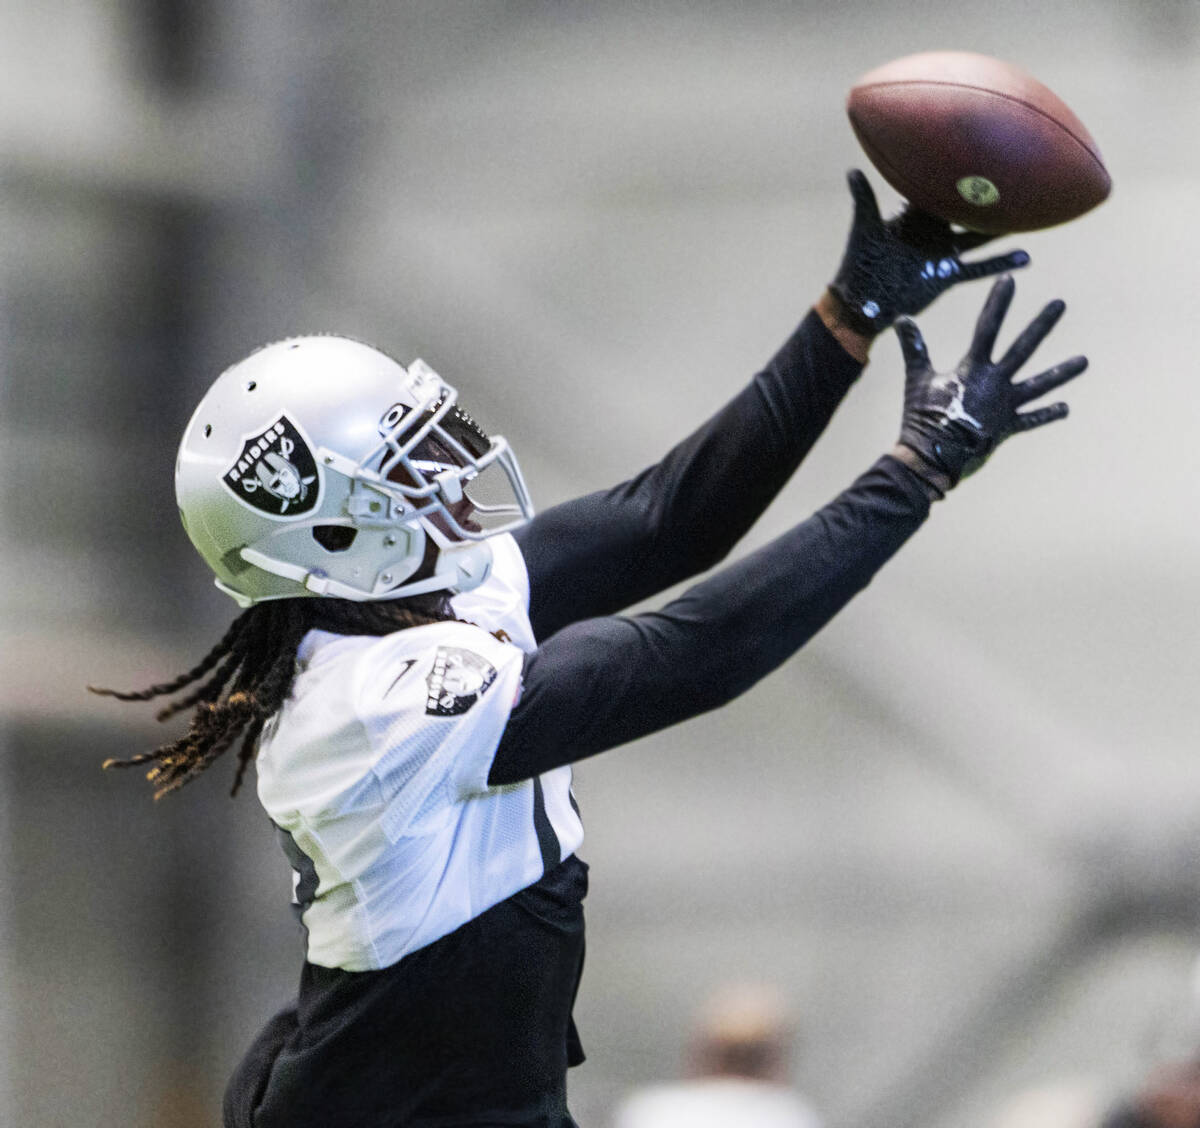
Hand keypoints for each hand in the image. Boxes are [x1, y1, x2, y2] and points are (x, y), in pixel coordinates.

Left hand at [829, 169, 1029, 337]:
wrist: (863, 300)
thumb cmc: (860, 262)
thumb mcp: (864, 227)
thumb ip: (863, 199)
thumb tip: (852, 171)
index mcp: (917, 216)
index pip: (940, 190)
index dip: (957, 172)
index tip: (981, 148)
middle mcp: (935, 232)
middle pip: (967, 210)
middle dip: (988, 196)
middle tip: (1018, 175)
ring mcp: (943, 253)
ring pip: (980, 238)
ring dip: (1002, 229)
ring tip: (1033, 215)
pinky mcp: (947, 276)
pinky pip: (978, 269)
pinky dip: (1000, 264)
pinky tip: (1024, 258)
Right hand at [895, 274, 1086, 491]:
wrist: (932, 458)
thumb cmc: (921, 418)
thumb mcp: (916, 380)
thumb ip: (914, 349)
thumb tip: (902, 319)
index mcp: (973, 369)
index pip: (987, 328)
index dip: (998, 303)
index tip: (1009, 281)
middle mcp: (995, 384)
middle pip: (1023, 348)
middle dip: (1041, 324)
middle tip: (1060, 304)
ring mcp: (1005, 406)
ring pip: (1039, 385)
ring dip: (1062, 372)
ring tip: (1084, 361)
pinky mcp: (1007, 428)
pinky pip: (1031, 420)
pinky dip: (1047, 414)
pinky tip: (1066, 408)